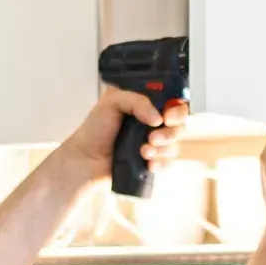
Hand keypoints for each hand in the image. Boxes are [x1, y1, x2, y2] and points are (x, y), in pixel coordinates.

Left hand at [58, 88, 184, 179]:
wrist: (86, 158)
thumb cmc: (95, 129)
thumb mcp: (112, 102)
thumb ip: (137, 101)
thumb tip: (157, 118)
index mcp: (146, 105)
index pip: (173, 103)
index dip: (177, 110)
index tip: (168, 117)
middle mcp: (152, 123)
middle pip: (179, 125)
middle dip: (170, 133)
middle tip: (153, 137)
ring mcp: (153, 143)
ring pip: (174, 145)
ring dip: (162, 149)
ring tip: (143, 152)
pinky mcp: (151, 161)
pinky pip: (167, 163)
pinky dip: (160, 163)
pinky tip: (148, 164)